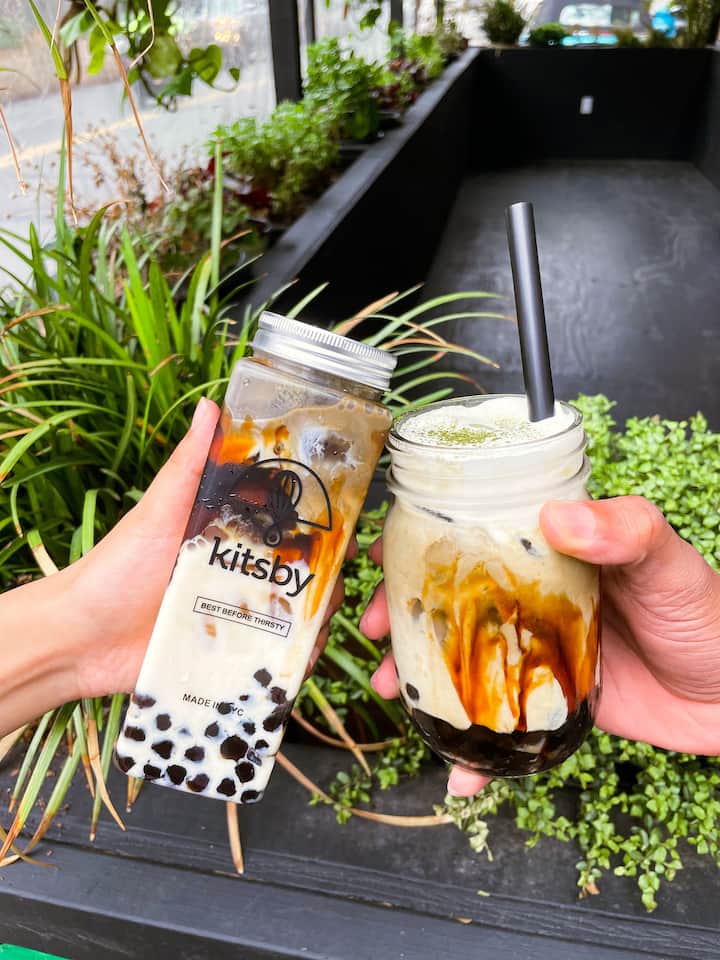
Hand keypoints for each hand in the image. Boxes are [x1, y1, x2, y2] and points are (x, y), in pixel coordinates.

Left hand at [0, 398, 347, 733]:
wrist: (79, 640)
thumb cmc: (115, 569)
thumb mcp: (158, 511)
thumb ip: (188, 466)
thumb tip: (211, 405)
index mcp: (225, 535)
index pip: (283, 524)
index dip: (316, 524)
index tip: (342, 524)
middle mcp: (236, 576)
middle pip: (296, 574)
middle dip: (324, 578)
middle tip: (335, 583)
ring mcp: (234, 617)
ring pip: (291, 617)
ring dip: (314, 620)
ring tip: (323, 623)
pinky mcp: (228, 657)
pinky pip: (271, 658)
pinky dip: (293, 659)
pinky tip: (305, 658)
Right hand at [360, 496, 719, 795]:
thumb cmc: (707, 613)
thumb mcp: (667, 561)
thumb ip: (623, 532)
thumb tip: (559, 517)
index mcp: (550, 551)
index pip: (473, 534)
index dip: (419, 543)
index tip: (380, 556)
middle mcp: (533, 598)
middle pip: (451, 602)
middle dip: (402, 616)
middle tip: (373, 633)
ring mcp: (536, 651)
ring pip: (463, 662)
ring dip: (422, 680)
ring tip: (394, 694)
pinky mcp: (549, 702)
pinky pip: (500, 725)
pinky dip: (477, 753)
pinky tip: (460, 772)